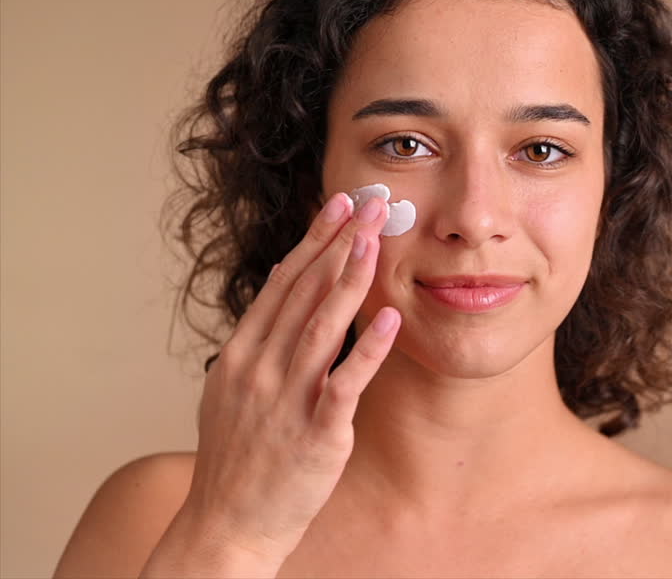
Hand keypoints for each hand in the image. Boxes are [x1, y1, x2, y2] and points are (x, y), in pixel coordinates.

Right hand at [146, 191, 400, 574]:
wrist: (226, 525)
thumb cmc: (237, 460)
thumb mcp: (232, 392)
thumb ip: (258, 343)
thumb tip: (279, 290)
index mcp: (240, 355)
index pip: (282, 283)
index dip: (314, 240)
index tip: (339, 205)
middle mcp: (260, 370)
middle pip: (304, 292)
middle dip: (340, 242)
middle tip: (373, 203)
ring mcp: (286, 400)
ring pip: (322, 325)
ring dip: (351, 277)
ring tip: (378, 238)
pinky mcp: (316, 433)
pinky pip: (345, 382)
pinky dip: (368, 347)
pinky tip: (389, 315)